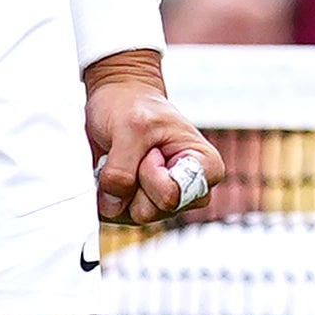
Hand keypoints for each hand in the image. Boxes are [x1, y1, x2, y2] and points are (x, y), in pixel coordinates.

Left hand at [84, 53, 215, 227]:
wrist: (118, 98)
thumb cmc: (134, 105)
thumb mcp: (130, 128)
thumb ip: (121, 171)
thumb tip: (112, 206)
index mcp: (206, 169)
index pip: (171, 196)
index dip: (150, 172)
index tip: (152, 148)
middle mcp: (190, 193)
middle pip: (150, 211)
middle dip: (134, 181)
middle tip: (138, 151)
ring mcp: (164, 204)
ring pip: (132, 216)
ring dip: (119, 186)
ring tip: (127, 157)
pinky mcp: (139, 207)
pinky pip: (116, 214)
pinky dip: (108, 191)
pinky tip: (118, 167)